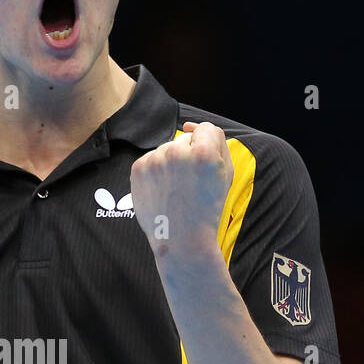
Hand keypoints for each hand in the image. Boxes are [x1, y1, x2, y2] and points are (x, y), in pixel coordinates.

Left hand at [130, 120, 232, 260]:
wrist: (182, 239)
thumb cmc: (207, 207)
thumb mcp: (226, 174)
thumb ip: (216, 142)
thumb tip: (189, 125)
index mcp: (203, 152)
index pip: (206, 128)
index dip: (208, 147)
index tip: (204, 166)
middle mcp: (177, 151)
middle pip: (184, 140)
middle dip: (188, 156)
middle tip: (190, 185)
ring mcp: (154, 160)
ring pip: (166, 150)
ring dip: (171, 164)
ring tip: (175, 190)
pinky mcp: (138, 168)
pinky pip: (150, 160)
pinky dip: (156, 172)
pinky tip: (162, 191)